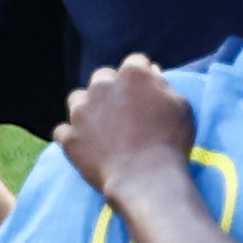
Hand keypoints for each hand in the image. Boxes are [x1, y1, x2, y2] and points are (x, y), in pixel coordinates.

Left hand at [51, 54, 200, 211]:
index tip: (144, 91)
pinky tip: (84, 145)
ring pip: (77, 99)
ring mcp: (81, 112)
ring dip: (87, 109)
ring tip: (100, 128)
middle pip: (102, 78)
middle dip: (111, 90)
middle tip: (123, 113)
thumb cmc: (170, 142)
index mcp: (132, 74)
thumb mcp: (180, 106)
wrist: (147, 180)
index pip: (135, 63)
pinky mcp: (69, 137)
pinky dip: (72, 136)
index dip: (141, 76)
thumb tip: (151, 72)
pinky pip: (62, 130)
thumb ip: (163, 84)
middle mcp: (102, 86)